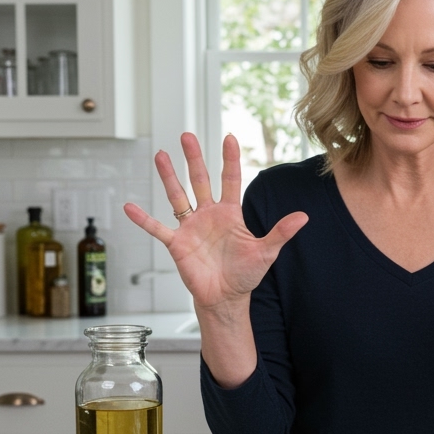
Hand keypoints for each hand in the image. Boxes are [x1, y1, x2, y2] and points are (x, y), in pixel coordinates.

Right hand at [124, 133, 307, 315]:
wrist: (226, 298)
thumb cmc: (245, 275)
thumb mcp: (266, 252)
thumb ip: (281, 232)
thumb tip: (303, 217)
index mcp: (230, 214)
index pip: (229, 180)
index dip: (230, 159)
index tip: (229, 137)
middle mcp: (208, 215)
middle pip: (200, 180)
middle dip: (194, 158)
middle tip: (187, 135)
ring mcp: (190, 227)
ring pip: (177, 195)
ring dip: (168, 176)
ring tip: (160, 155)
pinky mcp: (177, 243)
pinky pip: (157, 228)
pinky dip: (143, 219)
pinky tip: (130, 207)